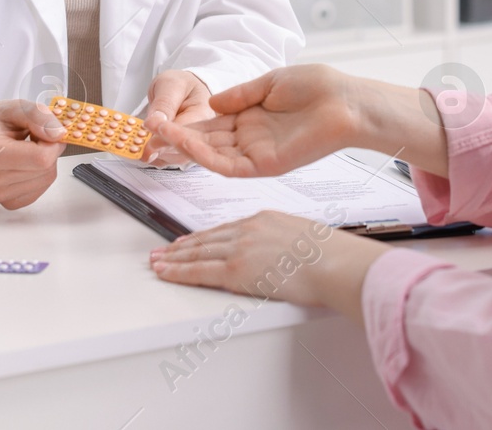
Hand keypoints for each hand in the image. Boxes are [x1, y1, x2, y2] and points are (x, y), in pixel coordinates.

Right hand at [0, 99, 65, 208]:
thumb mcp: (15, 106)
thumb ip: (38, 115)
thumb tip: (58, 134)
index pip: (41, 158)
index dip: (53, 142)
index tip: (47, 130)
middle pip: (45, 169)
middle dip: (49, 149)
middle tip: (34, 137)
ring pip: (46, 179)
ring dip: (46, 162)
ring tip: (28, 148)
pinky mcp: (8, 202)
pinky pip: (41, 189)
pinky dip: (41, 174)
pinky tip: (27, 163)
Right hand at [144, 64, 357, 177]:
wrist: (346, 101)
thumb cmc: (317, 88)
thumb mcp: (269, 83)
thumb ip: (239, 95)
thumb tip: (211, 102)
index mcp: (252, 120)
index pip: (211, 125)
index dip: (187, 124)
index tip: (162, 119)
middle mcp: (251, 140)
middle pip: (206, 143)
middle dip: (178, 139)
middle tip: (150, 133)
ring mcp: (256, 155)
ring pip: (211, 156)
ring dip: (184, 147)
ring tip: (159, 134)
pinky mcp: (264, 166)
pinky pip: (228, 166)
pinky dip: (205, 157)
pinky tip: (186, 144)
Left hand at [149, 210, 388, 320]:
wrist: (333, 263)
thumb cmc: (330, 255)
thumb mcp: (304, 237)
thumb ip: (285, 242)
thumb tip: (284, 255)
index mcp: (264, 219)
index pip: (226, 228)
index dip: (204, 235)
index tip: (191, 239)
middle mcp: (248, 229)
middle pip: (207, 237)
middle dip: (181, 244)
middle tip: (163, 249)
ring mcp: (240, 248)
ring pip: (197, 252)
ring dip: (174, 257)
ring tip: (157, 261)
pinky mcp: (236, 269)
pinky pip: (198, 270)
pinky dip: (178, 271)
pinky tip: (164, 272)